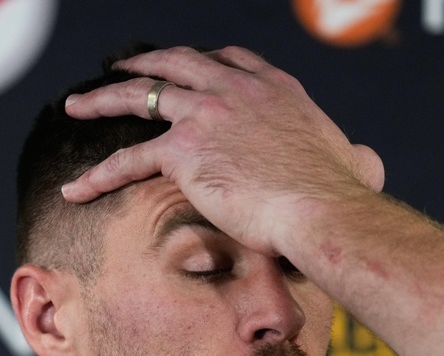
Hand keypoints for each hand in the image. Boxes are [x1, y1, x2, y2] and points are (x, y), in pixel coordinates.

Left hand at [62, 46, 384, 255]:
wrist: (321, 208)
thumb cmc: (342, 196)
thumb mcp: (357, 162)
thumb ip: (356, 156)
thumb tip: (368, 162)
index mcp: (274, 87)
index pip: (229, 59)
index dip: (203, 61)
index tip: (187, 67)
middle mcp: (236, 89)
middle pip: (177, 62)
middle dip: (144, 62)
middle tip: (120, 68)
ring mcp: (207, 114)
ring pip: (140, 95)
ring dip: (102, 99)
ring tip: (76, 106)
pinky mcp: (184, 151)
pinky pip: (128, 158)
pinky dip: (98, 174)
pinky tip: (75, 189)